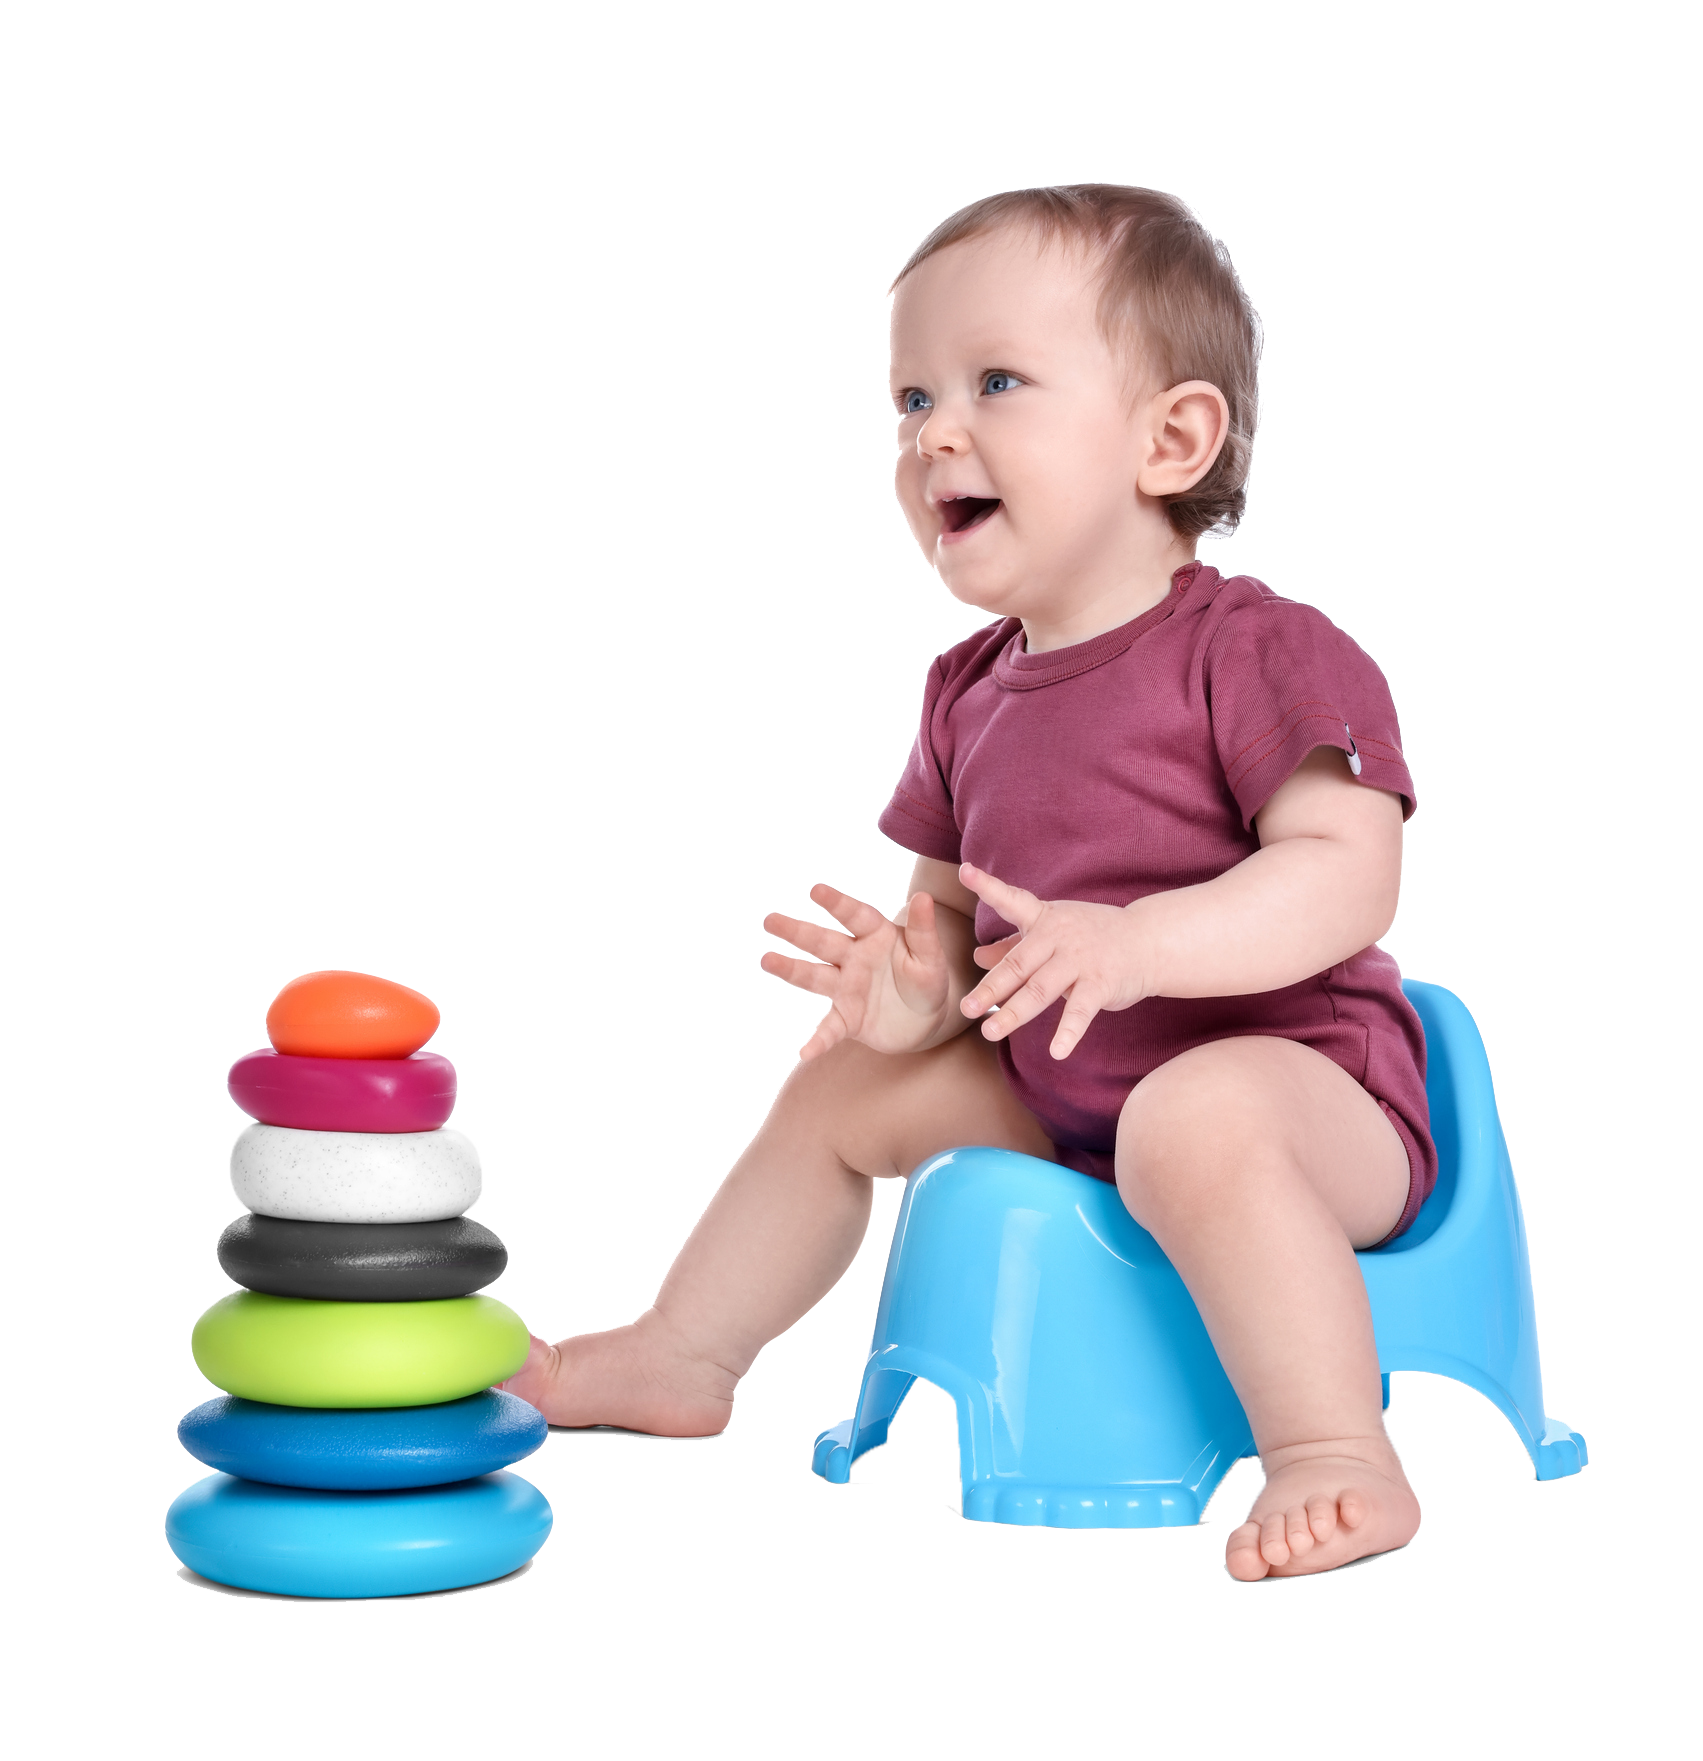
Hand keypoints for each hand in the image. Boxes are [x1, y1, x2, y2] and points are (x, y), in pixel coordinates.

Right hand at [761, 884, 951, 1060]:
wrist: (925, 1020)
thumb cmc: (926, 980)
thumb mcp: (931, 957)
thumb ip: (924, 930)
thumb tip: (923, 896)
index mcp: (875, 935)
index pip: (855, 916)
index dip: (836, 903)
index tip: (815, 890)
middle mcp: (854, 958)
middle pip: (822, 942)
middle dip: (796, 931)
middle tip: (769, 920)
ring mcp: (846, 988)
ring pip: (815, 977)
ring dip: (790, 970)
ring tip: (766, 960)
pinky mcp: (846, 1019)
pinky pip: (830, 1030)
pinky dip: (818, 1041)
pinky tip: (805, 1052)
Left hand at [958, 863, 1151, 1059]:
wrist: (1148, 941)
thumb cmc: (1092, 936)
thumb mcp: (1052, 933)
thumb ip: (1014, 944)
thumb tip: (977, 956)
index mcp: (1043, 918)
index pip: (1011, 900)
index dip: (988, 887)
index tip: (965, 872)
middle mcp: (1059, 936)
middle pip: (1017, 964)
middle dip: (991, 987)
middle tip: (965, 1007)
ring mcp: (1080, 960)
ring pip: (1040, 990)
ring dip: (1014, 1013)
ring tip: (990, 1031)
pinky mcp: (1101, 983)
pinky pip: (1081, 1011)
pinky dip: (1069, 1033)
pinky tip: (1056, 1052)